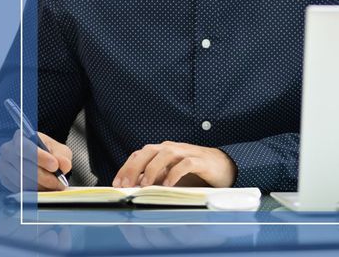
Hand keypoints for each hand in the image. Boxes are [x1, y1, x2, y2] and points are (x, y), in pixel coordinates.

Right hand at [0, 130, 71, 191]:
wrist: (42, 160)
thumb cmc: (49, 152)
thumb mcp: (60, 150)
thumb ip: (62, 157)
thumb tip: (63, 165)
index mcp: (21, 137)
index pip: (25, 147)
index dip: (40, 157)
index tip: (55, 166)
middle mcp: (8, 150)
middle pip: (22, 166)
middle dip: (43, 175)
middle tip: (58, 180)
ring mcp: (4, 166)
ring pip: (20, 179)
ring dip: (40, 185)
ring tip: (55, 186)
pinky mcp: (5, 180)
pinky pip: (18, 188)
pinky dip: (34, 191)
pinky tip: (45, 189)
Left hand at [112, 141, 236, 188]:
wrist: (222, 165)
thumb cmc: (193, 171)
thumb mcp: (170, 174)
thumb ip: (154, 178)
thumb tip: (133, 189)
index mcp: (163, 151)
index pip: (140, 154)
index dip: (127, 167)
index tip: (117, 184)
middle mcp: (173, 148)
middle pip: (149, 150)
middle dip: (135, 166)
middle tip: (125, 184)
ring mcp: (187, 152)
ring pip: (166, 153)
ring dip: (153, 168)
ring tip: (145, 184)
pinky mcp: (200, 161)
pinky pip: (186, 163)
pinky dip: (175, 173)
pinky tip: (168, 184)